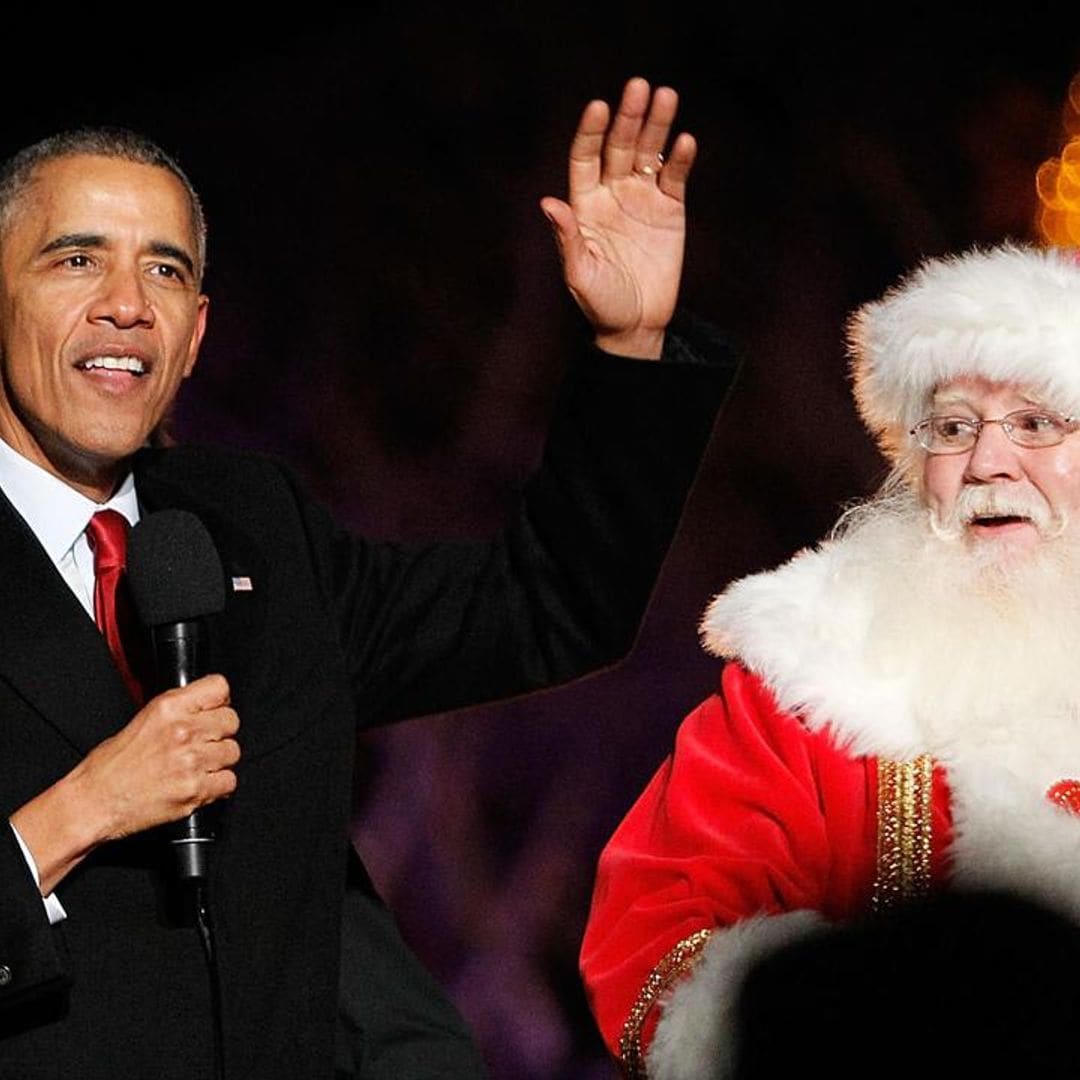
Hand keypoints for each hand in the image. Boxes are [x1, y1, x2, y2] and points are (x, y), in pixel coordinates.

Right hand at [11, 674, 239, 893]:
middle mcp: (183, 731)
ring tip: (196, 766)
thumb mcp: (143, 719)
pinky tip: (199, 783)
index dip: (220, 701)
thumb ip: (179, 710)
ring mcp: (191, 761)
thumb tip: (207, 708)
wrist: (94, 801)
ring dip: (219, 761)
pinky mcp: (195, 790)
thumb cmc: (111, 765)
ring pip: (233, 752)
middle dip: (220, 733)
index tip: (215, 710)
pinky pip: (229, 782)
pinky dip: (218, 786)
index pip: (219, 687)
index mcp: (168, 707)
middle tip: (203, 743)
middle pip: (231, 721)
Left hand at [540, 76, 695, 358]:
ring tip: (666, 96)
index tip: (598, 107)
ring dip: (657, 125)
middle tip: (638, 87)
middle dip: (629, 117)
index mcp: (585, 205)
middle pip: (620, 146)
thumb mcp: (580, 274)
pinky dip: (681, 159)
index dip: (591, 132)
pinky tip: (685, 141)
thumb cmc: (600, 303)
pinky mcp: (670, 211)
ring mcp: (642, 199)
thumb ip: (567, 238)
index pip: (585, 157)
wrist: (636, 326)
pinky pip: (675, 178)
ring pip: (650, 153)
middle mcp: (612, 194)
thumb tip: (548, 204)